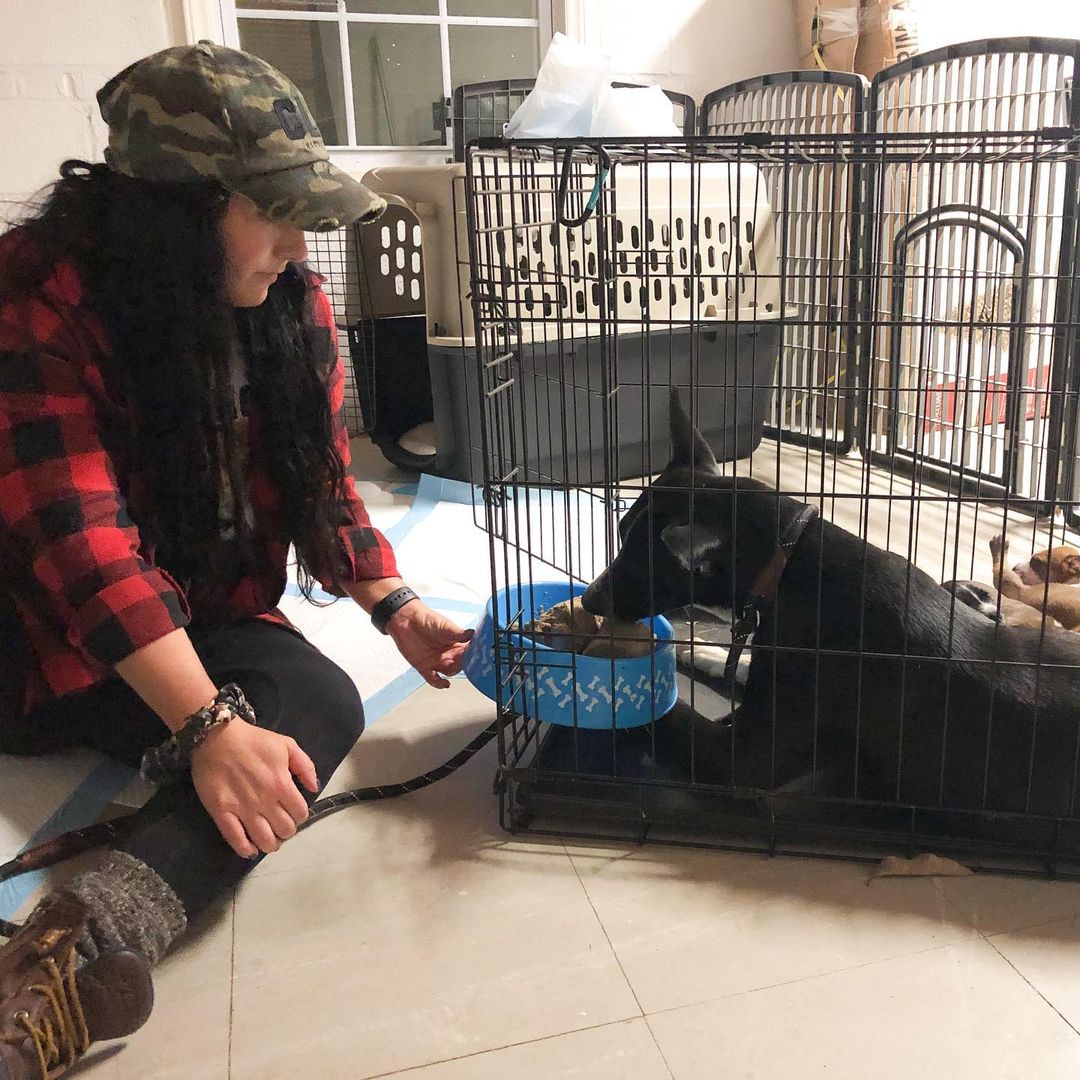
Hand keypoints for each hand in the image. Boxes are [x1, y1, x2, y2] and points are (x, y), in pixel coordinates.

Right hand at [190, 719, 318, 857]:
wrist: (216, 736)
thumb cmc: (254, 740)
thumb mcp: (287, 744)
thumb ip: (305, 765)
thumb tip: (314, 788)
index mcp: (282, 783)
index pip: (300, 813)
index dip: (300, 816)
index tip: (293, 812)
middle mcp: (265, 799)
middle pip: (285, 830)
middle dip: (286, 830)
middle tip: (280, 824)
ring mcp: (242, 808)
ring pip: (264, 840)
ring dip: (270, 843)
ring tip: (269, 838)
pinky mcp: (221, 812)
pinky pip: (235, 839)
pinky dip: (246, 849)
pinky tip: (251, 849)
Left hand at [387, 599, 473, 688]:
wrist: (405, 620)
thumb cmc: (426, 619)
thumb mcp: (445, 626)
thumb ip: (458, 633)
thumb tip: (472, 634)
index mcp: (456, 644)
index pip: (469, 653)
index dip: (473, 655)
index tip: (477, 657)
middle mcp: (448, 654)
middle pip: (461, 664)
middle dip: (464, 665)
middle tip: (465, 663)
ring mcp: (437, 662)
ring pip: (449, 672)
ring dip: (452, 671)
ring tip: (453, 667)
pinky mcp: (425, 668)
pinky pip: (433, 679)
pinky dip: (439, 684)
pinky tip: (445, 684)